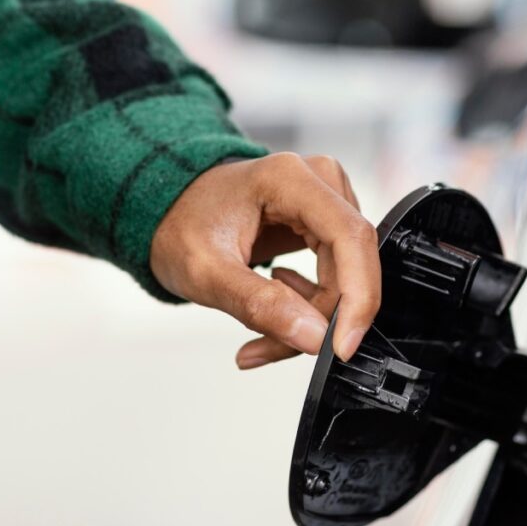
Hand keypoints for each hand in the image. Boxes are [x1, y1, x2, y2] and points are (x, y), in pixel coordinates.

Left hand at [150, 153, 380, 368]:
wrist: (168, 210)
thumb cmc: (179, 225)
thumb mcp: (207, 273)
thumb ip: (261, 305)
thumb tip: (315, 337)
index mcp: (289, 178)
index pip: (350, 236)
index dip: (358, 296)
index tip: (342, 346)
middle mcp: (318, 180)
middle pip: (351, 262)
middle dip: (321, 317)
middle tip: (275, 347)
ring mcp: (325, 200)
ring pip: (346, 277)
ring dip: (312, 318)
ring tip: (263, 336)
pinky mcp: (324, 223)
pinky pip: (337, 276)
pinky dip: (310, 308)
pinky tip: (276, 314)